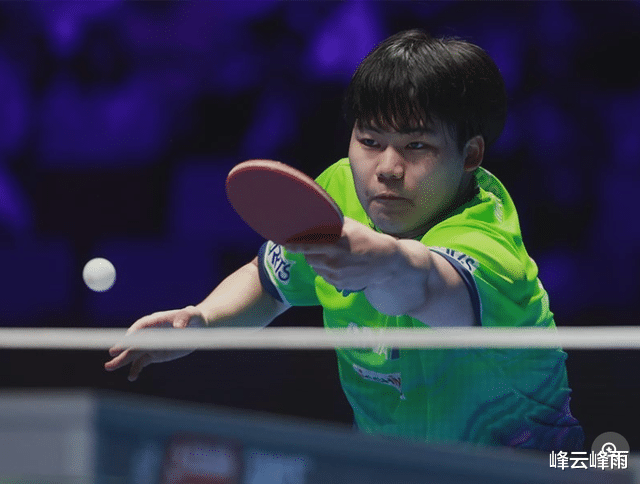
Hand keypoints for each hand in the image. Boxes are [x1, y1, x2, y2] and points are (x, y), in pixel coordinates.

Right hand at [104, 305, 205, 380]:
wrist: (197, 327)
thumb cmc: (194, 317)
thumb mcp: (192, 315)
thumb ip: (185, 318)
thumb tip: (179, 327)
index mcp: (156, 321)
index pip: (142, 326)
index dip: (135, 332)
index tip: (127, 339)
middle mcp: (150, 333)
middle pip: (134, 341)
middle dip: (123, 347)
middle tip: (111, 353)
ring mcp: (151, 344)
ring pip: (134, 353)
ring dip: (122, 360)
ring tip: (109, 367)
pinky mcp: (155, 354)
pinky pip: (142, 362)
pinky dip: (136, 369)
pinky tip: (131, 377)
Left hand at [285, 217, 405, 312]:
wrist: (386, 262)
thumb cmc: (368, 240)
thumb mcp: (351, 226)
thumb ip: (333, 224)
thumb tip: (317, 216)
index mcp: (335, 244)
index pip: (307, 246)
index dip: (294, 246)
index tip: (286, 244)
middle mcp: (333, 261)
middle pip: (308, 258)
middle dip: (308, 253)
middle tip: (314, 247)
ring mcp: (336, 274)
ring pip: (316, 268)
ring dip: (317, 262)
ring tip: (329, 255)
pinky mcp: (339, 284)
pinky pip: (324, 276)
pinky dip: (326, 270)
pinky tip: (337, 264)